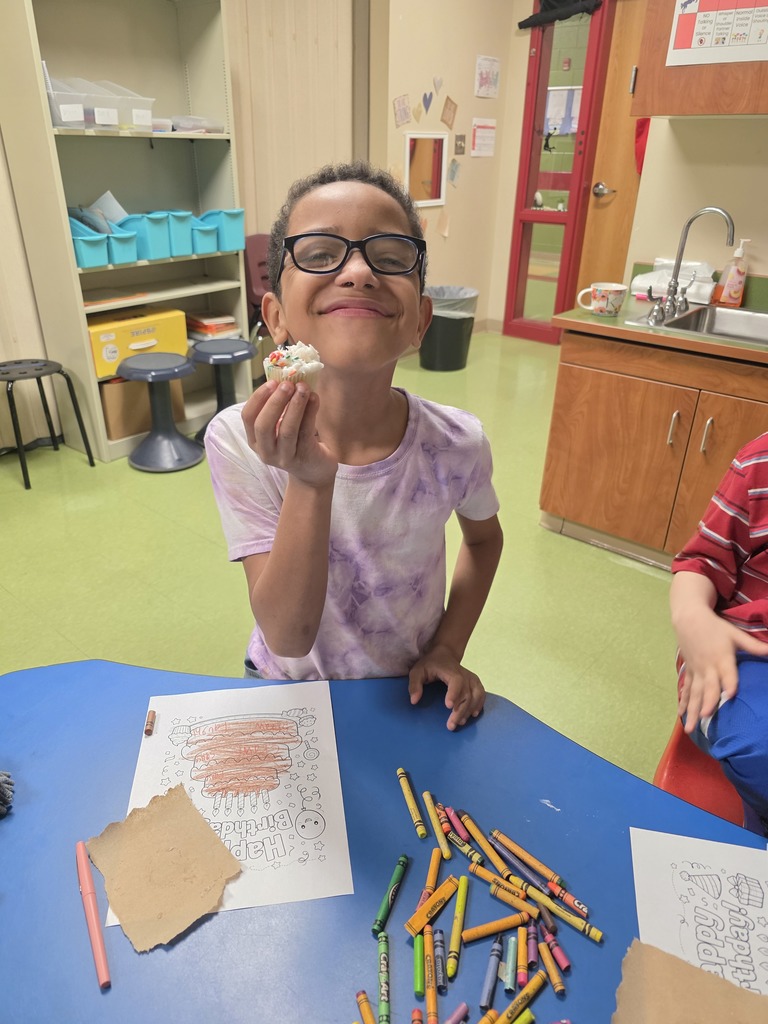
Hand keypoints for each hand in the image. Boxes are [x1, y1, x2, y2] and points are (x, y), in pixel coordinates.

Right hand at [241, 379, 336, 486]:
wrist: (314, 470)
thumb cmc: (295, 442)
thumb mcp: (280, 427)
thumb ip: (278, 408)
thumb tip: (285, 377)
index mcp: (255, 441)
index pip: (248, 418)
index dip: (258, 398)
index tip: (272, 382)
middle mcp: (266, 451)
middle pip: (264, 425)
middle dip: (275, 402)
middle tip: (287, 384)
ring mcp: (284, 457)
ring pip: (287, 430)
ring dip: (295, 405)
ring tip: (303, 387)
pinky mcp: (304, 457)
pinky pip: (305, 432)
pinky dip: (310, 412)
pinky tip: (314, 398)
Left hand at [408, 644, 485, 730]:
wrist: (445, 654)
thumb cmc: (430, 664)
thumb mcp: (417, 671)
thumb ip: (414, 685)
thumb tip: (414, 701)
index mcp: (450, 671)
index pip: (456, 682)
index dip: (454, 694)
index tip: (448, 706)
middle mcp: (464, 674)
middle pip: (467, 694)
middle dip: (460, 711)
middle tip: (451, 725)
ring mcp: (471, 678)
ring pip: (476, 695)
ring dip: (470, 709)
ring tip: (461, 722)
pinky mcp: (475, 683)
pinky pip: (481, 694)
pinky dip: (479, 704)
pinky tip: (473, 714)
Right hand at [675, 608, 767, 731]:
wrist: (689, 619)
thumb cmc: (715, 627)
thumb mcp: (735, 634)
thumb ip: (753, 646)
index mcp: (721, 657)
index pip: (727, 672)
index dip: (729, 683)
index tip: (730, 695)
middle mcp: (707, 667)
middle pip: (707, 687)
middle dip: (707, 702)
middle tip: (706, 716)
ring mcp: (696, 671)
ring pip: (694, 693)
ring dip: (692, 710)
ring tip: (690, 727)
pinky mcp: (689, 672)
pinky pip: (686, 690)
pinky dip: (684, 703)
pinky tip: (681, 716)